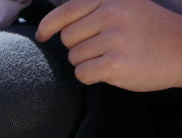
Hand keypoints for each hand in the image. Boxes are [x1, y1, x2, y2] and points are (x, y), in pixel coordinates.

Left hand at [36, 0, 181, 91]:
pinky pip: (82, 74)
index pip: (67, 10)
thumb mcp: (127, 7)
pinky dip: (91, 76)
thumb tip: (52, 24)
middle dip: (77, 47)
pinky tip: (109, 71)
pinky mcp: (116, 63)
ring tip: (111, 58)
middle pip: (67, 37)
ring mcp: (115, 38)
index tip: (42, 35)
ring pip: (74, 57)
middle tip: (101, 49)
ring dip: (87, 63)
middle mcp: (113, 14)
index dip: (48, 25)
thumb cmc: (150, 33)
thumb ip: (95, 10)